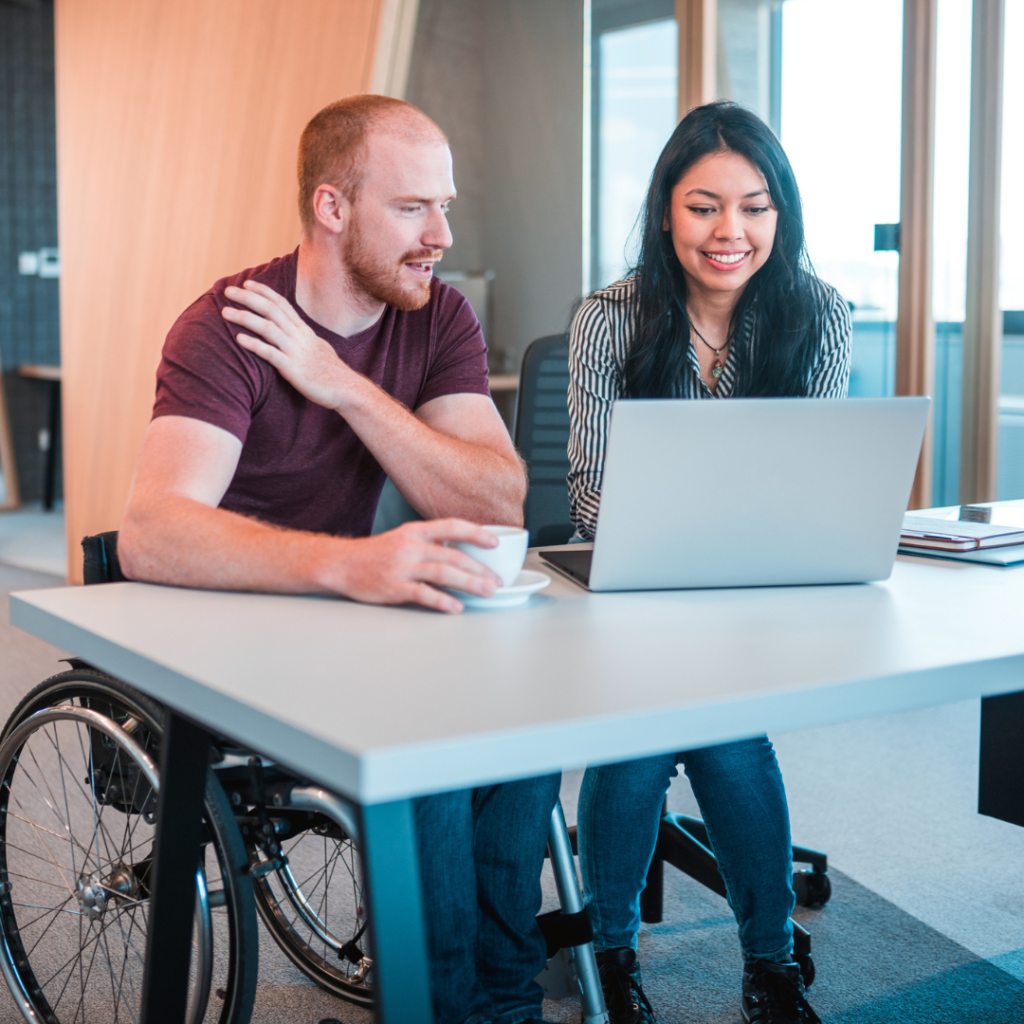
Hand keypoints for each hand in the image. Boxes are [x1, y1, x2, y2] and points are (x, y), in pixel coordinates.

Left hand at [221, 281, 348, 409]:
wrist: (346, 390)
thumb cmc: (331, 372)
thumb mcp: (318, 348)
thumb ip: (303, 338)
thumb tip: (294, 332)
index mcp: (304, 331)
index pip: (282, 304)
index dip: (263, 292)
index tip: (247, 284)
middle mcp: (299, 337)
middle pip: (271, 310)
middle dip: (248, 299)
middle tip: (227, 292)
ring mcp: (296, 352)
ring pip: (268, 328)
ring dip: (245, 318)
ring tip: (225, 313)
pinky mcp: (292, 369)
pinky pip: (270, 354)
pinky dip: (254, 345)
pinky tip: (239, 340)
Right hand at [329, 519, 502, 613]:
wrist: (341, 564)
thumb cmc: (376, 553)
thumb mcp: (404, 538)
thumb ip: (431, 542)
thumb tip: (462, 550)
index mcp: (415, 531)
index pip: (452, 526)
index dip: (476, 533)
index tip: (495, 543)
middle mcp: (410, 546)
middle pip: (453, 555)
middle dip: (480, 569)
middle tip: (497, 580)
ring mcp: (402, 567)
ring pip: (443, 573)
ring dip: (470, 583)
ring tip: (487, 591)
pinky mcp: (393, 588)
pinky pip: (423, 594)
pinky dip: (443, 601)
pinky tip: (456, 606)